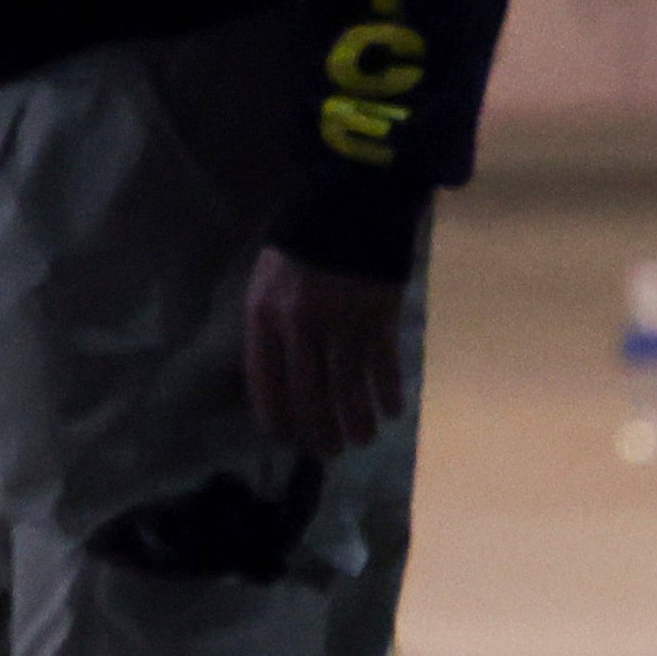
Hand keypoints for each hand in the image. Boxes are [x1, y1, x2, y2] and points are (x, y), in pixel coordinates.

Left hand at [242, 247, 409, 459]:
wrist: (348, 204)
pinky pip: (383, 366)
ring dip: (355, 421)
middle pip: (309, 394)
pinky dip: (387, 393)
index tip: (289, 440)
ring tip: (360, 440)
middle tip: (329, 451)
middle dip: (319, 431)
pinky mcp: (380, 317)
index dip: (279, 419)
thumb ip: (269, 329)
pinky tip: (390, 412)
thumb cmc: (301, 247)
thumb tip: (278, 383)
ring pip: (347, 388)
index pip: (266, 383)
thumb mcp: (267, 283)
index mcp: (266, 317)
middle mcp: (301, 326)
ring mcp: (343, 322)